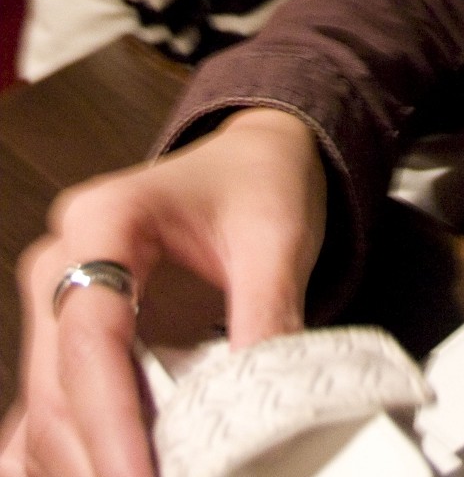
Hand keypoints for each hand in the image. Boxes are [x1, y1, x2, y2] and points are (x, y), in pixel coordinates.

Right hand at [1, 108, 324, 476]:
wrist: (252, 161)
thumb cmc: (258, 184)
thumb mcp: (277, 237)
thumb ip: (269, 315)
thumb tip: (264, 411)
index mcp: (105, 220)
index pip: (91, 338)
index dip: (112, 422)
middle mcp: (61, 263)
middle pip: (56, 388)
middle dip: (98, 459)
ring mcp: (55, 307)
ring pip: (42, 415)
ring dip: (84, 465)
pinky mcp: (66, 346)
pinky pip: (45, 418)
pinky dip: (72, 459)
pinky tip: (113, 474)